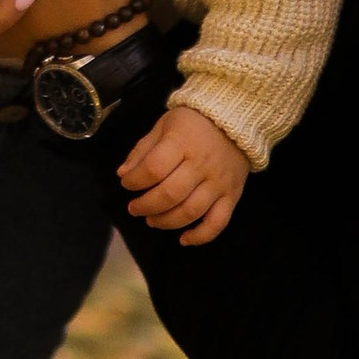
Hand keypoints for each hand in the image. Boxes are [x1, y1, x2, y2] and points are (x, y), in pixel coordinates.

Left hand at [119, 101, 249, 246]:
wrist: (236, 120)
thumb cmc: (194, 122)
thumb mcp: (164, 125)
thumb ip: (142, 149)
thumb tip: (123, 174)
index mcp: (182, 142)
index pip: (154, 169)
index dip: (134, 181)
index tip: (126, 183)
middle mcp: (201, 165)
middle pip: (170, 194)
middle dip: (146, 206)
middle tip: (134, 208)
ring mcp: (218, 183)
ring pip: (190, 211)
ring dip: (166, 222)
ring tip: (151, 220)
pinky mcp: (232, 196)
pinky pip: (218, 223)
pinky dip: (200, 236)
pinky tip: (183, 239)